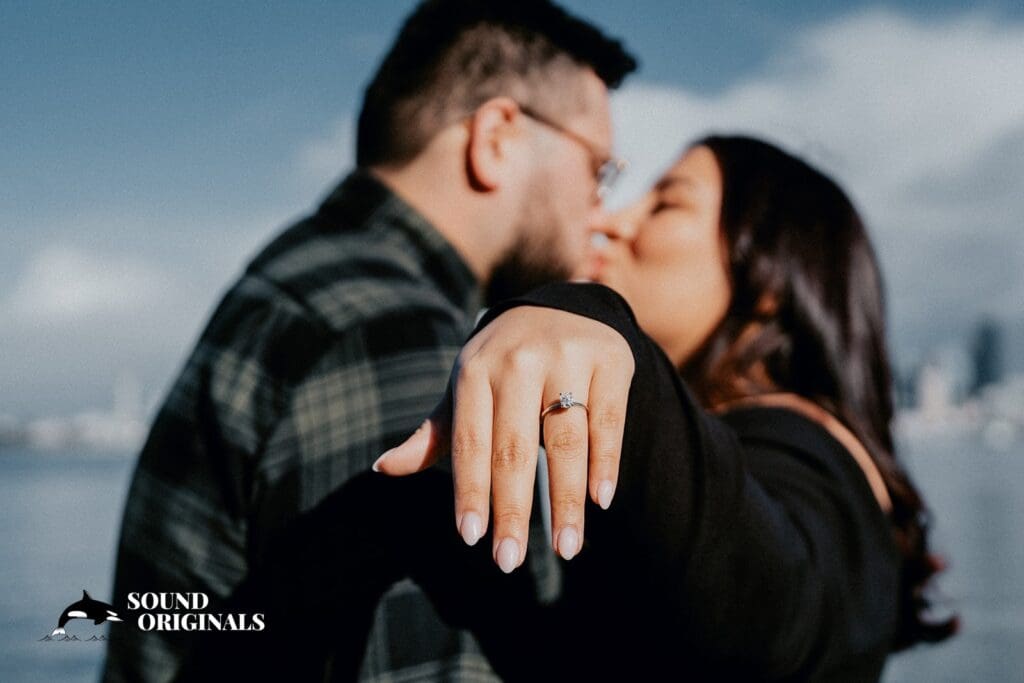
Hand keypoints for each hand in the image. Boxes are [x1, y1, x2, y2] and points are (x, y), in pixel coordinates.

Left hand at [373, 306, 633, 572]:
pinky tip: (601, 500)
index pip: (470, 441)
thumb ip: (435, 434)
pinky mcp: (609, 361)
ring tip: (566, 548)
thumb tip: (382, 469)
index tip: (472, 538)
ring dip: (567, 501)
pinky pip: (608, 421)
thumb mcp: (465, 390)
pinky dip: (606, 463)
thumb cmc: (502, 365)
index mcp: (475, 370)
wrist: (559, 306)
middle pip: (515, 448)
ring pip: (567, 440)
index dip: (470, 490)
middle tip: (509, 562)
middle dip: (512, 510)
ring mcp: (567, 357)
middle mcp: (519, 361)